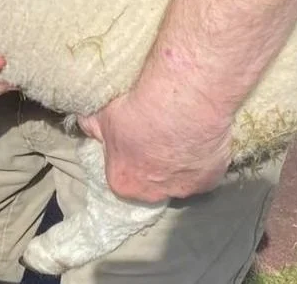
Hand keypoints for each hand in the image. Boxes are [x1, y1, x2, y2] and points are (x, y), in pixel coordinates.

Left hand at [77, 84, 233, 203]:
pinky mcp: (212, 180)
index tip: (132, 143)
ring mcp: (185, 189)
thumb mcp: (101, 115)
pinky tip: (200, 138)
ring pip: (181, 179)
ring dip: (180, 163)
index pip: (121, 177)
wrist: (182, 102)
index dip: (126, 159)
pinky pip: (206, 172)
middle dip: (153, 167)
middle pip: (152, 184)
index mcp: (123, 182)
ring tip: (180, 136)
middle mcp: (154, 194)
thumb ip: (91, 126)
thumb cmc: (136, 110)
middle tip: (157, 139)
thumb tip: (84, 125)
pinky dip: (203, 158)